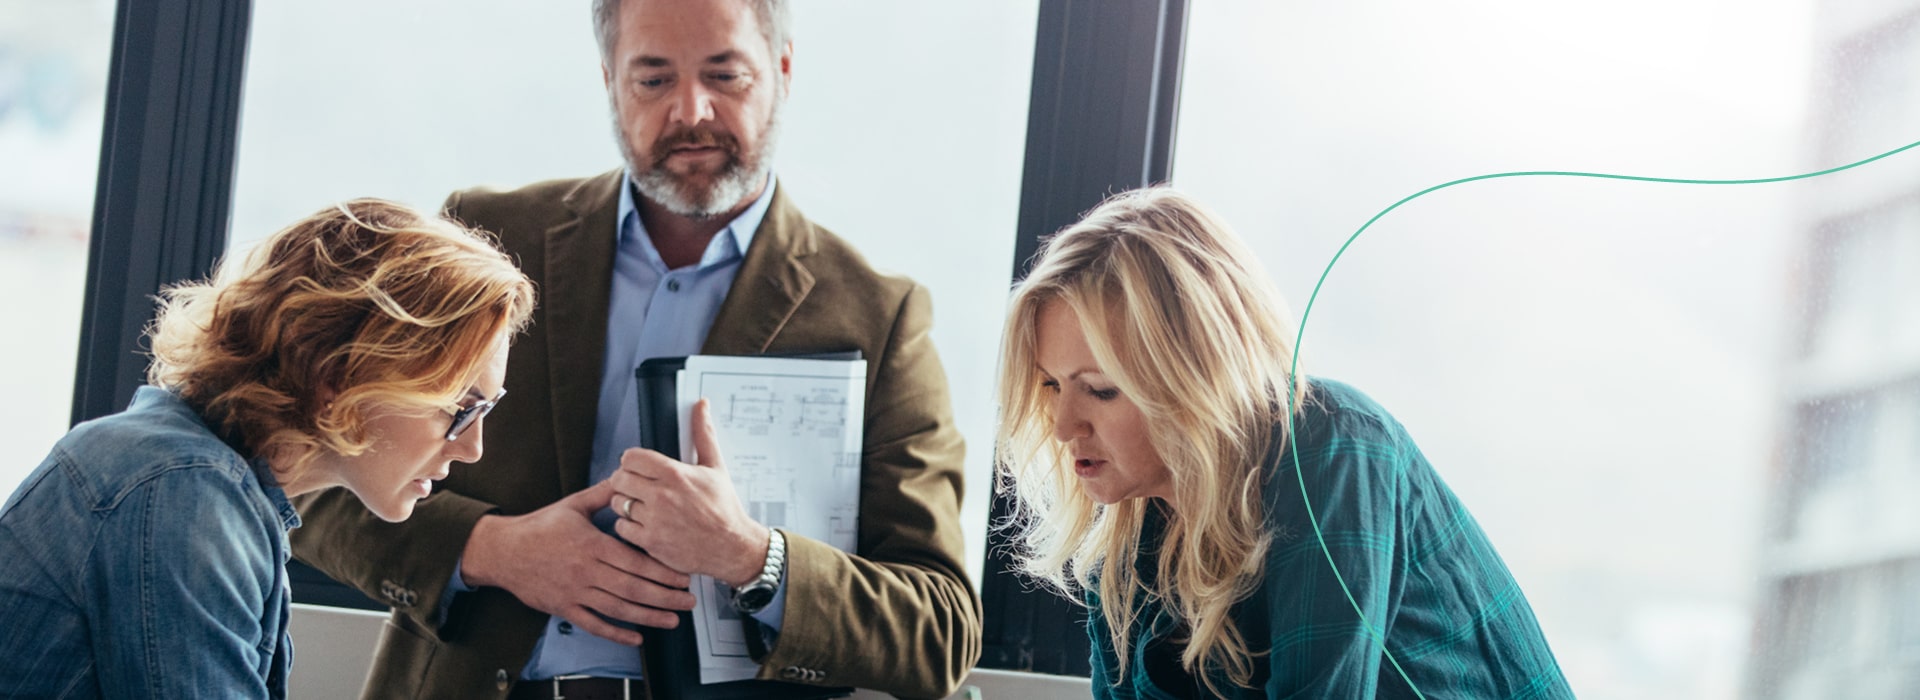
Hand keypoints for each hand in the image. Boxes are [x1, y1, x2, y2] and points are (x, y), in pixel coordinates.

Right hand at [459, 480, 696, 644]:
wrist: (503, 551)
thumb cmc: (539, 527)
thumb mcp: (573, 506)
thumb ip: (603, 494)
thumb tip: (626, 478)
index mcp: (592, 544)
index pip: (634, 561)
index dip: (662, 571)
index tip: (683, 575)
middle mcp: (586, 571)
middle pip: (632, 588)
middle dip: (665, 596)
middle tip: (689, 600)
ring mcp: (575, 592)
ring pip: (618, 609)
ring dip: (648, 617)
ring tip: (673, 620)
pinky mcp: (564, 608)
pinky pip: (593, 625)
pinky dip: (616, 634)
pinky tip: (636, 639)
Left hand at [609, 399, 767, 586]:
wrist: (732, 547)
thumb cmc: (724, 508)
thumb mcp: (716, 467)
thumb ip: (703, 434)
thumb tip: (701, 406)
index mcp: (675, 474)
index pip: (631, 457)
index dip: (632, 461)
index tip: (638, 467)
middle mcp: (661, 496)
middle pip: (619, 478)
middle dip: (625, 480)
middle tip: (637, 486)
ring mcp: (654, 520)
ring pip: (617, 503)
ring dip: (625, 503)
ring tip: (642, 505)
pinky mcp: (650, 542)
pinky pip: (621, 527)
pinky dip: (628, 526)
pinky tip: (644, 523)